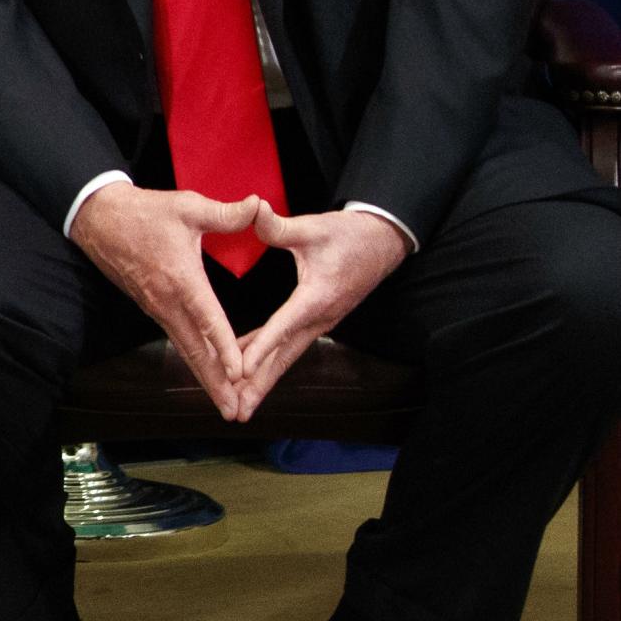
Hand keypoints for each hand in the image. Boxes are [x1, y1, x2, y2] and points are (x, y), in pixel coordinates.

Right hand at [70, 184, 264, 419]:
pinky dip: (195, 361)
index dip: (224, 347)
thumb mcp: (187, 207)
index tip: (239, 373)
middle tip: (235, 411)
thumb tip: (259, 206)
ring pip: (185, 350)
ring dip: (206, 379)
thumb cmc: (145, 212)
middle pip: (195, 350)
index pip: (207, 319)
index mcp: (181, 278)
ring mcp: (157, 308)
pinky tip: (207, 374)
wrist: (99, 220)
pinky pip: (178, 340)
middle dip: (216, 383)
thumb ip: (226, 213)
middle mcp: (167, 302)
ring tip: (226, 403)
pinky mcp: (153, 308)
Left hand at [230, 208, 407, 420]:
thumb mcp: (315, 226)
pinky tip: (242, 368)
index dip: (260, 349)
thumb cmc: (350, 233)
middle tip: (235, 410)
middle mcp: (319, 317)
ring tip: (237, 404)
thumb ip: (280, 226)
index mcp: (317, 297)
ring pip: (285, 356)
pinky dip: (266, 359)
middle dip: (259, 385)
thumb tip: (253, 210)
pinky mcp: (317, 318)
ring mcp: (320, 321)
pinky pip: (287, 344)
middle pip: (284, 357)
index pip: (283, 327)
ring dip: (262, 380)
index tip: (239, 372)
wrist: (384, 240)